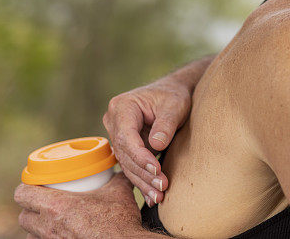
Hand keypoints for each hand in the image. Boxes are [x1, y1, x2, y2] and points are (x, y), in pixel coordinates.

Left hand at [14, 173, 148, 238]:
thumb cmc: (118, 222)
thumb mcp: (119, 193)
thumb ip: (117, 178)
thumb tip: (118, 171)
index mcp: (56, 206)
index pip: (22, 194)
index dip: (25, 187)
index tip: (34, 183)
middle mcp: (48, 227)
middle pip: (23, 217)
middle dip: (31, 209)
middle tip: (45, 202)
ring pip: (31, 235)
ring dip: (38, 228)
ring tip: (53, 221)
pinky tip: (62, 235)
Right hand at [103, 79, 191, 205]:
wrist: (172, 93)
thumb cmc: (173, 95)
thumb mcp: (175, 105)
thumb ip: (166, 124)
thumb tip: (156, 146)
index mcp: (122, 107)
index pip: (126, 137)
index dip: (140, 156)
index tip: (157, 169)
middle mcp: (114, 121)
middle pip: (125, 154)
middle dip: (144, 173)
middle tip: (163, 187)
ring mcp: (117, 135)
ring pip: (127, 164)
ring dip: (143, 181)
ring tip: (159, 195)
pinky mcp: (125, 147)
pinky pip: (132, 166)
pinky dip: (143, 180)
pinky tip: (152, 196)